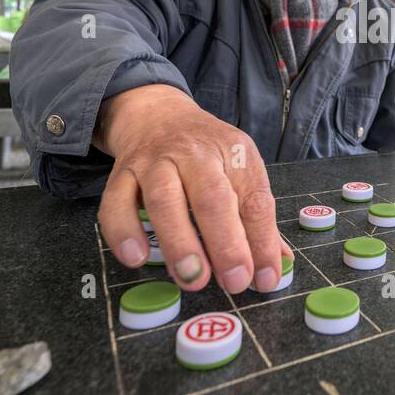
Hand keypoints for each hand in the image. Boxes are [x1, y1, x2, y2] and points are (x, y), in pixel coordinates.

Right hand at [92, 84, 291, 293]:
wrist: (158, 113)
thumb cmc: (207, 153)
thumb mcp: (239, 170)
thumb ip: (256, 218)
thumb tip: (278, 265)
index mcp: (234, 153)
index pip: (254, 200)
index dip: (262, 241)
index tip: (267, 278)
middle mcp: (195, 154)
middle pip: (212, 197)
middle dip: (225, 243)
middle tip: (234, 281)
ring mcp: (155, 161)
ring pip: (164, 199)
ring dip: (179, 242)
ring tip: (192, 277)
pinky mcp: (123, 172)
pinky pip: (116, 202)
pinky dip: (124, 231)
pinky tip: (136, 258)